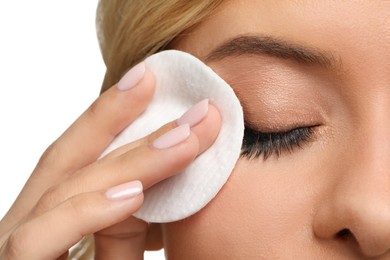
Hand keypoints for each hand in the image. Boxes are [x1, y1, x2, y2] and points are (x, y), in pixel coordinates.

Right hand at [0, 63, 220, 258]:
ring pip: (64, 188)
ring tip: (185, 137)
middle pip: (74, 159)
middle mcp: (32, 225)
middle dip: (122, 117)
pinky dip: (86, 212)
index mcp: (57, 218)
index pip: (85, 159)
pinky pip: (40, 240)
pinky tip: (131, 196)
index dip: (115, 117)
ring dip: (129, 159)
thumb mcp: (115, 252)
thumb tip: (163, 186)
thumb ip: (131, 225)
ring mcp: (18, 248)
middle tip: (173, 87)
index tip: (155, 84)